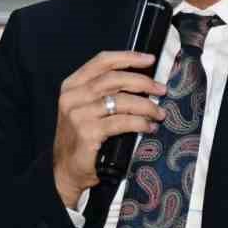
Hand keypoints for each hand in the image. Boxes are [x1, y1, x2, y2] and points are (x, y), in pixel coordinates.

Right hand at [53, 51, 166, 208]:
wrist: (66, 170)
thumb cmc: (82, 137)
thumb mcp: (86, 108)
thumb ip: (104, 92)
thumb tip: (141, 80)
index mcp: (72, 85)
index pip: (102, 62)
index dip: (127, 57)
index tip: (149, 59)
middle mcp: (72, 97)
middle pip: (114, 79)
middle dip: (143, 82)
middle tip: (161, 89)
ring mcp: (78, 115)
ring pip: (121, 101)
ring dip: (146, 106)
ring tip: (159, 112)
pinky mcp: (87, 133)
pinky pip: (121, 122)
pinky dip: (140, 123)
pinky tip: (149, 127)